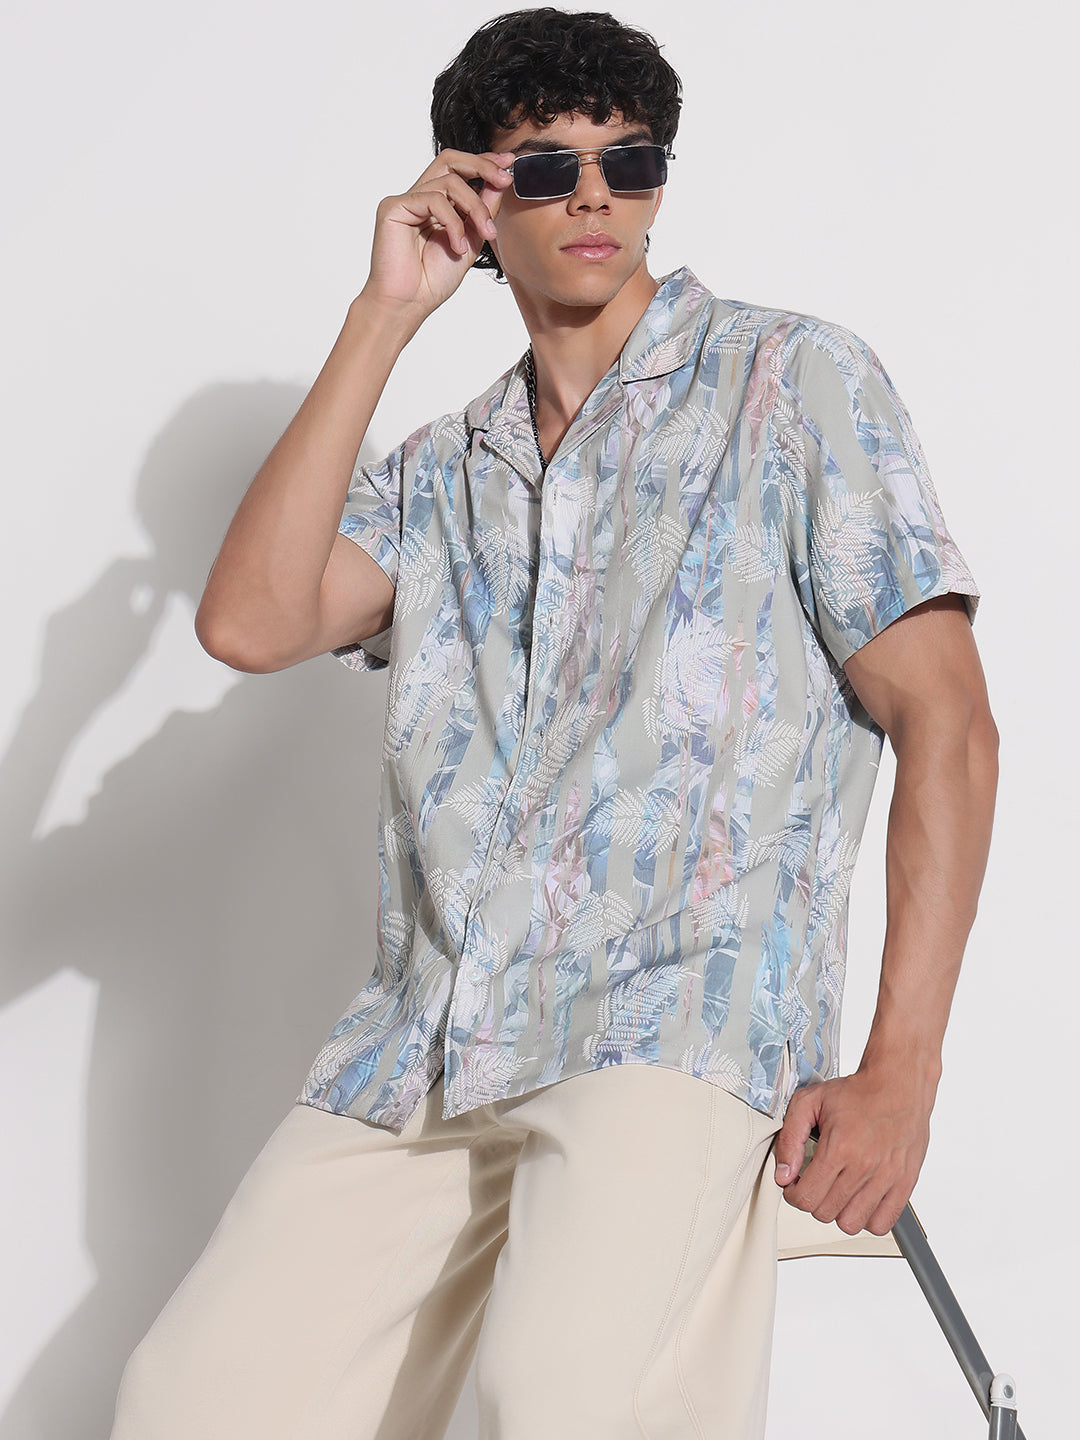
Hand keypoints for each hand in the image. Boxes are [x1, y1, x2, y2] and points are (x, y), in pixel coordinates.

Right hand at [360, 147, 514, 319]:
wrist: (408, 304)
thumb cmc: (433, 280)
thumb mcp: (470, 241)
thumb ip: (483, 212)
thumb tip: (499, 182)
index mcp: (435, 204)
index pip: (458, 170)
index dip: (483, 162)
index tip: (509, 163)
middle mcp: (419, 197)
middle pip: (450, 160)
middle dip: (481, 165)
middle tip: (504, 180)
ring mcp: (406, 201)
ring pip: (449, 182)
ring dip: (475, 207)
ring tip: (485, 234)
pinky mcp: (394, 207)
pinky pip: (434, 199)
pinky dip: (453, 222)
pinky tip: (458, 245)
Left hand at [771, 1067, 935, 1235]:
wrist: (898, 1086)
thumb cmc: (857, 1093)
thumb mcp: (809, 1102)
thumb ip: (790, 1138)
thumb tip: (783, 1174)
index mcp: (839, 1148)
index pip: (806, 1198)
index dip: (793, 1194)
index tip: (795, 1184)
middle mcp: (864, 1166)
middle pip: (826, 1213)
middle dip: (813, 1200)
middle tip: (816, 1182)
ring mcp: (887, 1178)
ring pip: (851, 1224)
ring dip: (839, 1212)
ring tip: (838, 1191)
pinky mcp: (904, 1184)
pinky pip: (881, 1224)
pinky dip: (867, 1218)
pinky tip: (860, 1198)